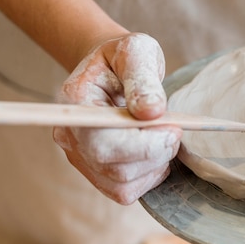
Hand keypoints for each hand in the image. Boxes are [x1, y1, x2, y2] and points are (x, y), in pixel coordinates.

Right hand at [53, 33, 181, 204]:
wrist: (113, 71)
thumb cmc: (124, 59)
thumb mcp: (137, 52)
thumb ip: (143, 78)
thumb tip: (152, 112)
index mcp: (75, 103)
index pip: (102, 143)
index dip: (143, 145)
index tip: (173, 128)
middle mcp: (71, 136)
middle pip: (113, 170)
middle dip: (155, 154)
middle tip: (174, 130)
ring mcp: (81, 158)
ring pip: (122, 187)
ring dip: (155, 166)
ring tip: (163, 136)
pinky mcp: (96, 173)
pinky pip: (125, 191)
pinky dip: (150, 176)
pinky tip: (156, 150)